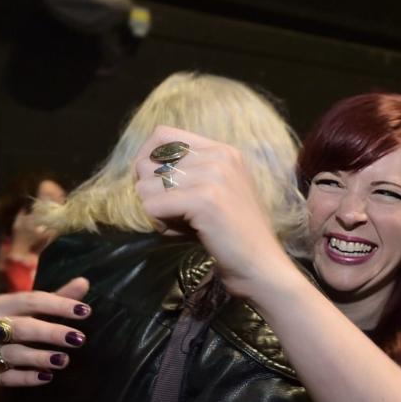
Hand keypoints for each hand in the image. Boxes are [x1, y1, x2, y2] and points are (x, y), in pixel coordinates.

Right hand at [0, 277, 91, 387]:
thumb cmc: (16, 328)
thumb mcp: (33, 311)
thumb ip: (57, 298)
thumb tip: (84, 282)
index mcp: (1, 304)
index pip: (31, 301)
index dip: (58, 304)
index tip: (85, 311)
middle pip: (21, 327)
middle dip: (51, 333)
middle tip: (78, 339)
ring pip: (13, 354)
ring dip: (40, 357)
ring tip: (64, 360)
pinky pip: (7, 377)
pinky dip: (27, 378)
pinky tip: (47, 377)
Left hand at [132, 125, 297, 299]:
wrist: (260, 266)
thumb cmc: (233, 235)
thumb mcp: (214, 192)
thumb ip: (187, 174)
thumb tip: (140, 170)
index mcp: (222, 150)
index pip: (164, 135)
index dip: (147, 159)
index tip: (152, 185)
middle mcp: (219, 155)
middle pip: (150, 162)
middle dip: (150, 192)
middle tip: (172, 214)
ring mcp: (213, 176)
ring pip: (146, 186)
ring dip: (155, 210)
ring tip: (178, 225)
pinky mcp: (204, 200)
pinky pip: (152, 206)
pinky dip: (158, 224)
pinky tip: (179, 233)